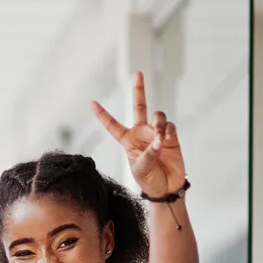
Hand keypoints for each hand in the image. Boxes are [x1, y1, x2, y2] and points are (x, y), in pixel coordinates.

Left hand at [92, 72, 185, 200]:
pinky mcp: (171, 137)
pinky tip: (166, 139)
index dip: (103, 115)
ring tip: (160, 138)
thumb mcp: (140, 170)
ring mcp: (156, 133)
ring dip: (159, 123)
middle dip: (139, 90)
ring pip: (158, 116)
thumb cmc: (149, 181)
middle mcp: (141, 133)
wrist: (166, 188)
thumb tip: (158, 140)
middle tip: (138, 74)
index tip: (91, 103)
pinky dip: (168, 130)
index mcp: (127, 141)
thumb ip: (148, 154)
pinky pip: (169, 126)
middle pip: (139, 106)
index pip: (112, 125)